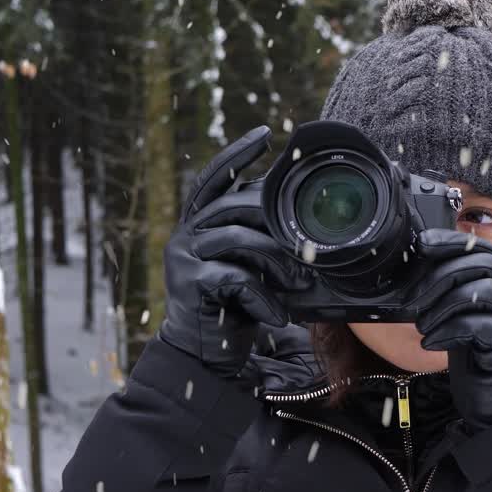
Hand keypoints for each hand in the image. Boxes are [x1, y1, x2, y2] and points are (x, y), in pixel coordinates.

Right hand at [161, 126, 302, 377]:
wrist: (206, 357)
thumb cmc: (235, 309)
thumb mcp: (251, 267)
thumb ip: (261, 239)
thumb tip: (298, 218)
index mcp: (198, 223)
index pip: (216, 178)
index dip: (238, 154)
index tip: (265, 134)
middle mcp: (185, 233)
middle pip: (234, 206)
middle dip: (276, 223)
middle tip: (308, 248)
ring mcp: (182, 257)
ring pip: (239, 239)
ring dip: (277, 262)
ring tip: (300, 284)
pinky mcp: (189, 283)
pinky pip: (237, 277)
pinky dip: (264, 297)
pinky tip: (277, 315)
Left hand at [412, 229, 491, 427]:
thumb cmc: (483, 359)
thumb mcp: (467, 318)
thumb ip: (455, 292)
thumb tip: (419, 267)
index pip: (483, 249)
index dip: (451, 242)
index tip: (422, 245)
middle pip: (479, 266)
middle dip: (438, 277)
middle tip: (413, 298)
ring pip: (478, 292)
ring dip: (440, 306)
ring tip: (422, 325)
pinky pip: (476, 326)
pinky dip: (446, 331)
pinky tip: (431, 343)